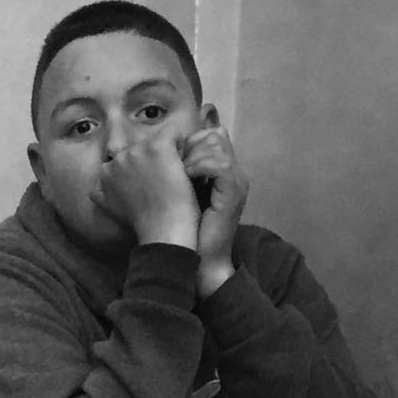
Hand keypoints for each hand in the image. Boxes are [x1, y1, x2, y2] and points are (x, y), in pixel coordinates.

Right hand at [108, 131, 201, 250]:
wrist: (165, 231)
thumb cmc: (148, 225)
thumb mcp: (115, 211)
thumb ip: (105, 195)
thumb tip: (98, 188)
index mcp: (103, 177)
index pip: (123, 163)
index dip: (141, 173)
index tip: (149, 191)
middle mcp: (116, 161)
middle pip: (140, 149)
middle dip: (152, 162)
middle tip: (162, 186)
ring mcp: (135, 152)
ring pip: (157, 141)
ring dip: (167, 156)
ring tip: (172, 180)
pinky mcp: (157, 146)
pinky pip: (174, 133)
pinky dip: (183, 148)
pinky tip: (181, 169)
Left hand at [181, 123, 247, 294]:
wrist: (202, 262)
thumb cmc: (188, 233)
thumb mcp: (182, 197)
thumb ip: (179, 175)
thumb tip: (160, 156)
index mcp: (224, 172)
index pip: (212, 136)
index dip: (190, 141)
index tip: (170, 158)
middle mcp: (234, 172)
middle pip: (215, 135)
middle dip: (189, 145)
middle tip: (173, 164)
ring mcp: (236, 181)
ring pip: (216, 144)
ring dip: (191, 155)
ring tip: (178, 173)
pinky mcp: (233, 192)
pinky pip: (218, 164)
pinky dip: (198, 167)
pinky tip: (184, 179)